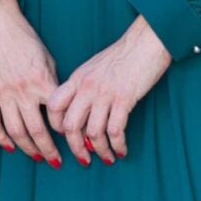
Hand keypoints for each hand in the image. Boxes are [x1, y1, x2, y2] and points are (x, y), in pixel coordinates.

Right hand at [0, 0, 65, 163]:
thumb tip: (62, 108)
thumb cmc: (25, 39)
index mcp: (42, 81)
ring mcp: (3, 93)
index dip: (67, 132)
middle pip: (37, 130)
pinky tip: (10, 147)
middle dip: (49, 150)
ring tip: (37, 157)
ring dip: (27, 148)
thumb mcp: (48, 59)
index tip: (74, 140)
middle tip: (57, 162)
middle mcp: (23, 91)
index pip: (57, 115)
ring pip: (15, 131)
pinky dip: (1, 138)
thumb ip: (53, 84)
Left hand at [45, 14, 171, 164]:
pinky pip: (115, 130)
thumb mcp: (94, 68)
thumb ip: (84, 87)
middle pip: (70, 126)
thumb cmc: (122, 55)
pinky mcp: (124, 99)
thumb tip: (83, 113)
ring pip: (93, 133)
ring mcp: (104, 94)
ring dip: (100, 151)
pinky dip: (117, 145)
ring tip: (106, 159)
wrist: (146, 42)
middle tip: (84, 159)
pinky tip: (121, 150)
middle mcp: (86, 88)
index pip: (54, 106)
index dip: (56, 126)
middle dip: (75, 148)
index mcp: (76, 79)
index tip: (66, 137)